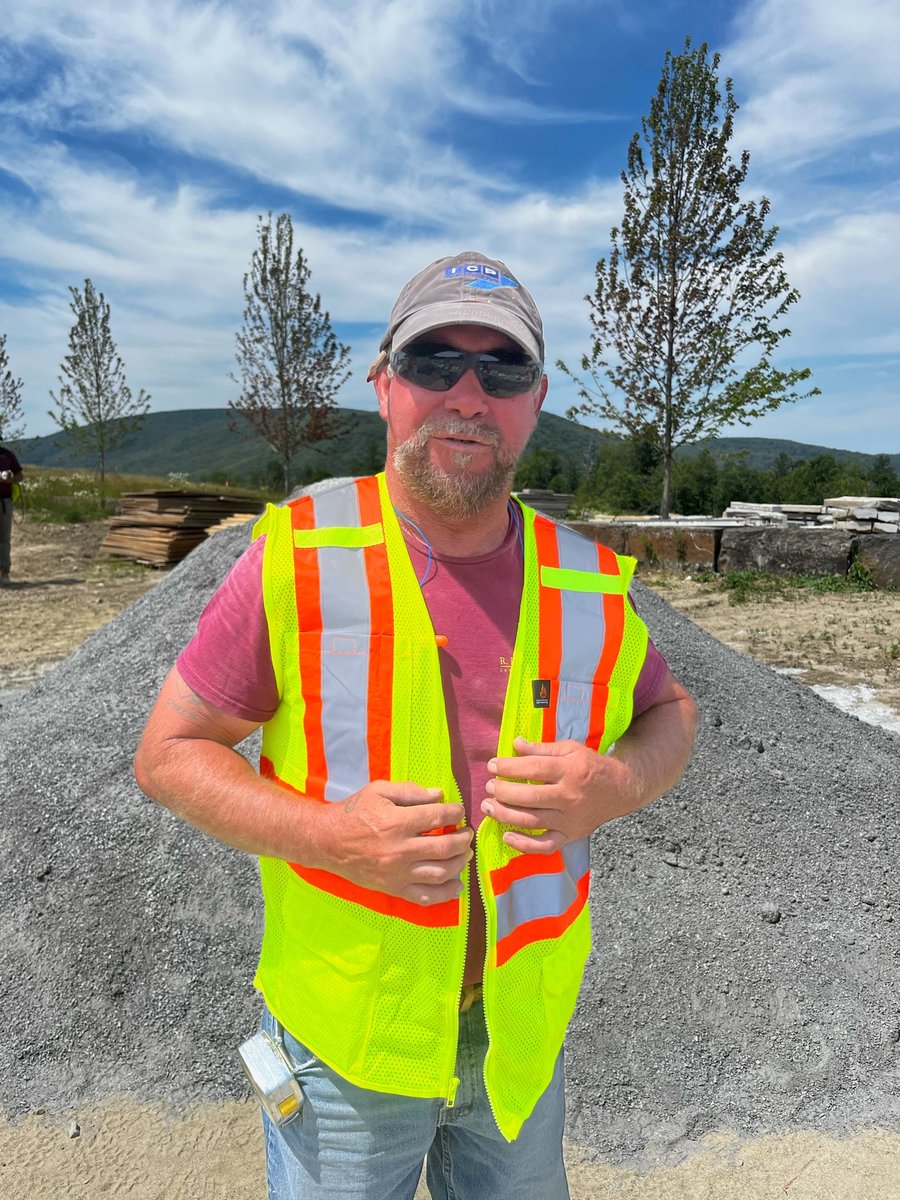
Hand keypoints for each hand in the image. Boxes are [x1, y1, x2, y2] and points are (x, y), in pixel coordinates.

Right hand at [317, 780, 472, 905]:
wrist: (327, 841)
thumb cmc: (353, 812)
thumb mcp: (379, 791)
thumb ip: (410, 791)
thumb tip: (439, 795)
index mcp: (397, 822)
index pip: (438, 817)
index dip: (455, 813)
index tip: (459, 811)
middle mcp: (400, 850)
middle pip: (445, 847)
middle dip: (463, 839)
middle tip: (467, 833)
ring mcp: (397, 873)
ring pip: (440, 873)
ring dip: (460, 863)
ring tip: (465, 853)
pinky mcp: (393, 888)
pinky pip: (424, 896)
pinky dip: (445, 894)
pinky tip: (457, 886)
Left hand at [481, 737, 638, 855]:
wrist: (620, 790)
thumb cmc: (590, 766)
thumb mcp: (570, 749)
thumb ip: (541, 749)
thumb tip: (515, 744)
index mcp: (570, 771)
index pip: (533, 768)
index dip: (509, 767)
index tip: (492, 765)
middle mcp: (569, 797)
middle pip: (530, 797)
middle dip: (504, 792)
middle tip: (489, 787)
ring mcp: (569, 819)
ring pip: (533, 821)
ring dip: (506, 815)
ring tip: (488, 807)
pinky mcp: (570, 836)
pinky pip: (545, 846)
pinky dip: (524, 845)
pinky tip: (507, 836)